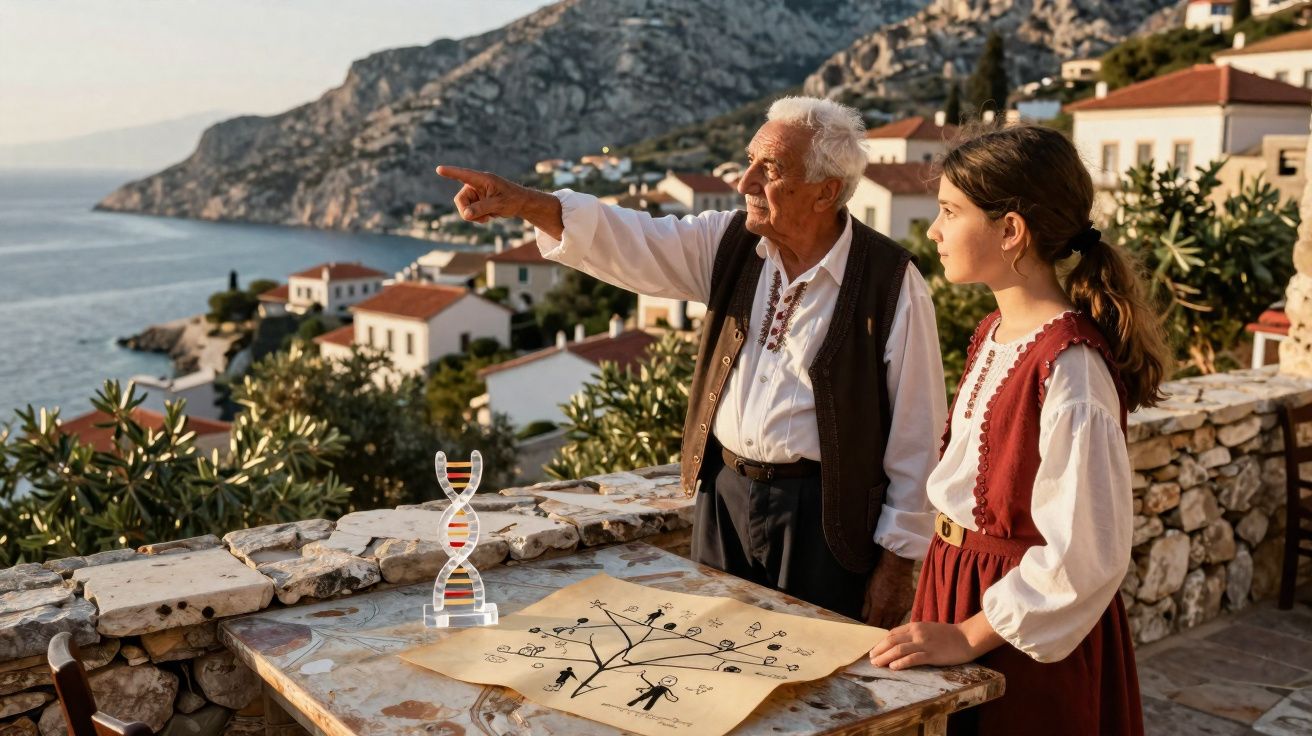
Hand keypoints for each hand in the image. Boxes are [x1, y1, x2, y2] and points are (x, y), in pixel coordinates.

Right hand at [436, 165, 564, 239]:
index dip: (450, 172)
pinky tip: (488, 217)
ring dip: (474, 216)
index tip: (439, 169)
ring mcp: (476, 193)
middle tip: (481, 219)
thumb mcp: (498, 204)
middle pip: (460, 200)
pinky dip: (477, 217)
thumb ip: (482, 208)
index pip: (464, 175)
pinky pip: (469, 212)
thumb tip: (466, 214)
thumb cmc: (513, 199)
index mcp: (482, 179)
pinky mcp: (477, 201)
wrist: (521, 204)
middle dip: (467, 212)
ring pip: (464, 208)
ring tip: (489, 217)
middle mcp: (476, 184)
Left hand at [860, 553, 915, 628]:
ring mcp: (902, 609)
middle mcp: (891, 611)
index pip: (873, 625)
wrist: (897, 566)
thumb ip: (866, 606)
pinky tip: (894, 613)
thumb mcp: (868, 590)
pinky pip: (903, 616)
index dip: (869, 627)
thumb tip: (864, 617)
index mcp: (879, 608)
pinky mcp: (909, 605)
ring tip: (884, 622)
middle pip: (884, 627)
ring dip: (889, 624)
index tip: (867, 626)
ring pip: (895, 623)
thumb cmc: (880, 575)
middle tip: (875, 625)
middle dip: (879, 627)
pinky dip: (897, 616)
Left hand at [868, 622, 975, 669]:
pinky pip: (913, 658)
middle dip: (879, 650)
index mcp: (915, 626)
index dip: (881, 642)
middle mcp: (917, 633)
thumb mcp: (928, 629)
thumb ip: (915, 634)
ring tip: (877, 664)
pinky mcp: (932, 654)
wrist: (967, 637)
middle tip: (871, 659)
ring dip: (885, 657)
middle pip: (892, 641)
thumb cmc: (949, 635)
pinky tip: (893, 667)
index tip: (874, 650)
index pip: (893, 633)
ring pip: (898, 649)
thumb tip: (900, 641)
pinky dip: (901, 662)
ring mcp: (924, 644)